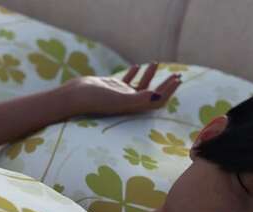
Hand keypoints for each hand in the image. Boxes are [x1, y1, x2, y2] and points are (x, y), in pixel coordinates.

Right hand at [60, 62, 181, 116]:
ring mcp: (121, 95)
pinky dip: (133, 73)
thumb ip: (139, 99)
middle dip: (166, 84)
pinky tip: (137, 65)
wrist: (74, 97)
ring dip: (150, 75)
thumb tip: (158, 96)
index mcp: (134, 107)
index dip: (170, 91)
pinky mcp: (112, 88)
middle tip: (177, 74)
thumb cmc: (95, 99)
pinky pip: (126, 80)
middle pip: (153, 94)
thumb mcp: (119, 98)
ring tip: (156, 63)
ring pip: (140, 85)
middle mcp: (130, 103)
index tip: (177, 79)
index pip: (157, 100)